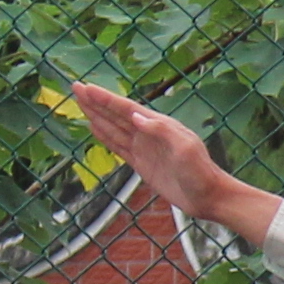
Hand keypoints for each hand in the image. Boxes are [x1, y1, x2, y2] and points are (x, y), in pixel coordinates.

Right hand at [64, 82, 268, 241]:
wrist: (207, 196)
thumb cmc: (201, 172)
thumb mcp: (186, 149)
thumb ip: (162, 131)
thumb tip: (136, 116)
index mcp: (160, 125)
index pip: (126, 109)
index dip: (105, 99)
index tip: (86, 88)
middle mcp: (149, 133)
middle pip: (116, 114)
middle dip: (96, 102)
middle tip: (76, 87)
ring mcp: (144, 148)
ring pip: (114, 128)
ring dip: (96, 115)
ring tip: (81, 102)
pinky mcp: (141, 163)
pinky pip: (118, 146)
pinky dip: (104, 135)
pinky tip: (94, 127)